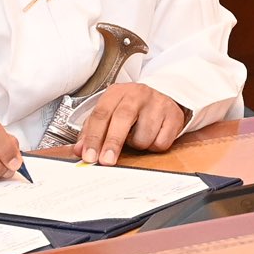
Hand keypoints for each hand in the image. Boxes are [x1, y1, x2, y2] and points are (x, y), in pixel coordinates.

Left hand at [75, 83, 190, 165]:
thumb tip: (79, 150)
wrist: (162, 96)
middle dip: (113, 142)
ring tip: (137, 136)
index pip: (101, 114)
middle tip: (106, 161)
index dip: (94, 137)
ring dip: (137, 144)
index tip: (89, 156)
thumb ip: (92, 130)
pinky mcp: (173, 115)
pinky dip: (154, 145)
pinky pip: (161, 142)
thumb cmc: (130, 109)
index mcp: (116, 92)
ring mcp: (157, 103)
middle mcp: (137, 94)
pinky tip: (153, 135)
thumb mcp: (109, 113)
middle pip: (123, 118)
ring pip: (143, 135)